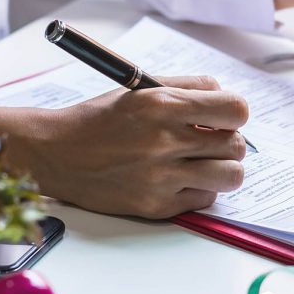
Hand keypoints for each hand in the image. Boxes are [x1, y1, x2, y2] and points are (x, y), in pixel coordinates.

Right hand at [0, 76, 247, 219]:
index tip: (222, 117)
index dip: (234, 113)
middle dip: (228, 141)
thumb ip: (187, 87)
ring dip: (222, 168)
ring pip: (231, 177)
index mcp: (161, 104)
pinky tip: (178, 179)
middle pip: (237, 146)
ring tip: (201, 162)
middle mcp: (163, 141)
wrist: (55, 154)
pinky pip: (205, 200)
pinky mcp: (156, 206)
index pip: (235, 110)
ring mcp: (161, 177)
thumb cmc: (99, 119)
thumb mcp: (140, 88)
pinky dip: (199, 190)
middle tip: (209, 140)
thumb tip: (225, 98)